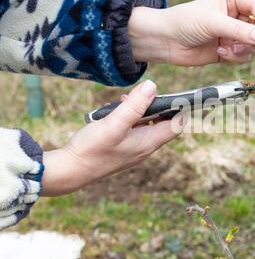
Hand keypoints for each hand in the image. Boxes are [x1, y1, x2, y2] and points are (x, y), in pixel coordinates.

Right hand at [41, 81, 182, 195]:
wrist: (70, 171)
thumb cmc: (92, 149)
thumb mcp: (114, 123)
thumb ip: (134, 106)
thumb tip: (153, 86)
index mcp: (149, 142)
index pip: (176, 125)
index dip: (180, 109)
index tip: (176, 94)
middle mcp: (145, 148)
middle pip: (162, 123)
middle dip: (155, 106)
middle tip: (140, 94)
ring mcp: (134, 150)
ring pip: (146, 125)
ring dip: (138, 111)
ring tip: (122, 102)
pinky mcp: (123, 149)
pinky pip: (133, 130)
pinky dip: (128, 119)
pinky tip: (112, 113)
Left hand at [129, 0, 254, 65]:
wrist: (166, 41)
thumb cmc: (186, 22)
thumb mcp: (214, 22)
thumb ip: (239, 31)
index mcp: (231, 0)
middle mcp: (234, 16)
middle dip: (252, 38)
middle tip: (244, 44)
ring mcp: (231, 34)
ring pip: (252, 44)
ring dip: (243, 50)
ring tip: (227, 50)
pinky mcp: (227, 50)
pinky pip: (242, 56)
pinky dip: (235, 57)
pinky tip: (221, 54)